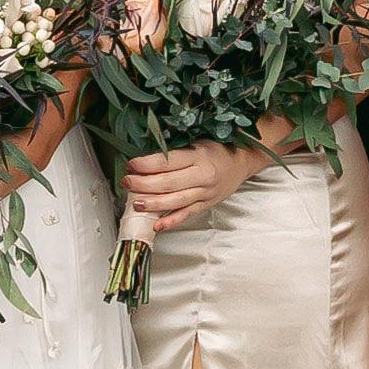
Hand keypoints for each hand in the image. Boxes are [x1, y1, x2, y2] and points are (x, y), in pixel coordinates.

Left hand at [119, 143, 262, 231]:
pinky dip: (171, 221)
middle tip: (127, 183)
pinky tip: (157, 225)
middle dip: (144, 184)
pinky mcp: (206, 204)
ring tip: (136, 204)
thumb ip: (174, 152)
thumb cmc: (215, 150)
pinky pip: (187, 214)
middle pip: (169, 183)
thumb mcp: (196, 143)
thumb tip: (145, 160)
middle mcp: (203, 175)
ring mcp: (205, 193)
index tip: (131, 165)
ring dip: (154, 204)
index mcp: (198, 156)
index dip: (147, 164)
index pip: (168, 162)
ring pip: (176, 201)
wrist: (241, 162)